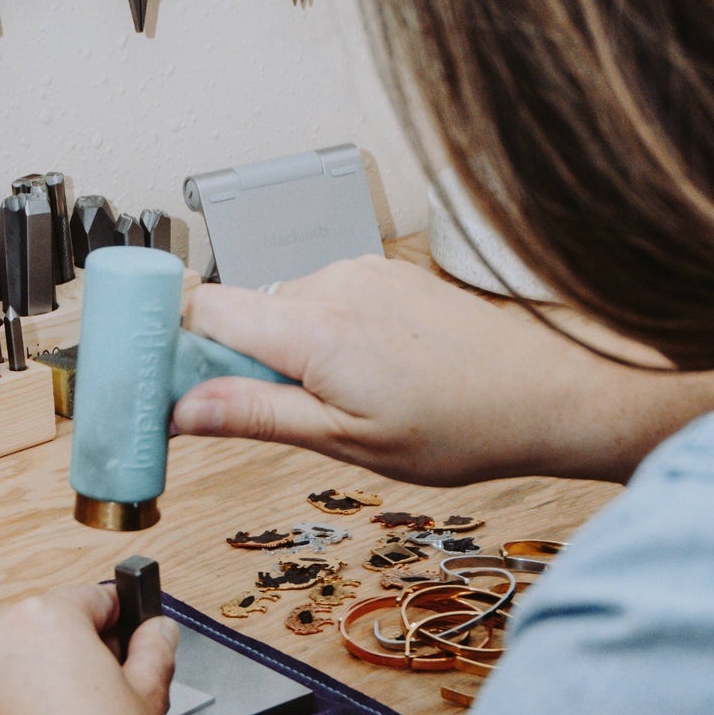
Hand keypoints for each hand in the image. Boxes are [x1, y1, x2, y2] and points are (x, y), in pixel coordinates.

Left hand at [0, 584, 178, 714]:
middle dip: (69, 656)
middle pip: (40, 632)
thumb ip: (153, 651)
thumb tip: (156, 633)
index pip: (89, 599)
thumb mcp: (148, 698)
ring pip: (4, 670)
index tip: (125, 638)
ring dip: (30, 687)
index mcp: (43, 619)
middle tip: (101, 696)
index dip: (115, 621)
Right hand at [173, 257, 713, 485]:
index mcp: (312, 328)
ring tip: (335, 400)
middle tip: (260, 413)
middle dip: (232, 360)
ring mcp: (359, 272)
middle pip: (237, 310)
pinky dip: (320, 337)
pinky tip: (364, 375)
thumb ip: (254, 415)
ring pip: (280, 308)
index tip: (163, 384)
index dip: (172, 345)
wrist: (550, 388)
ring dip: (282, 352)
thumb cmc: (460, 424)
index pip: (202, 308)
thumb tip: (180, 410)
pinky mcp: (382, 273)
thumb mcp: (344, 442)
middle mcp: (330, 284)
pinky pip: (321, 299)